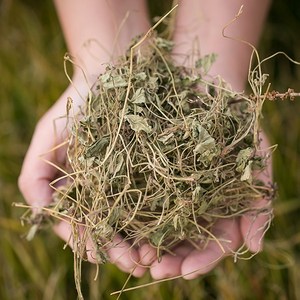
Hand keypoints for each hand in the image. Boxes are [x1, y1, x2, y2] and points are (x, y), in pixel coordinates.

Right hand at [18, 75, 146, 276]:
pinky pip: (151, 200)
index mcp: (73, 188)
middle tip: (138, 263)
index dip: (87, 242)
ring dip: (141, 241)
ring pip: (131, 221)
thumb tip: (40, 214)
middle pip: (107, 230)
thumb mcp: (47, 135)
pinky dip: (157, 218)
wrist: (109, 78)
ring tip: (155, 254)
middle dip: (120, 250)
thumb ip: (34, 175)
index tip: (99, 255)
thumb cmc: (76, 105)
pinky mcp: (145, 172)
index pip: (77, 225)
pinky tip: (167, 230)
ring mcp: (123, 183)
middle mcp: (98, 191)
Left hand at [137, 133, 272, 279]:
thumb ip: (260, 202)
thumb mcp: (256, 158)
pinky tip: (125, 229)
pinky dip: (135, 219)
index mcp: (224, 208)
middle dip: (172, 260)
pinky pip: (144, 202)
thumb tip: (256, 248)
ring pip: (163, 228)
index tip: (186, 272)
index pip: (215, 244)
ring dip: (151, 246)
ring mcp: (175, 192)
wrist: (207, 95)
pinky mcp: (155, 178)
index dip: (202, 260)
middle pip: (186, 242)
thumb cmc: (237, 126)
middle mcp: (198, 205)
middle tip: (156, 271)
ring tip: (138, 258)